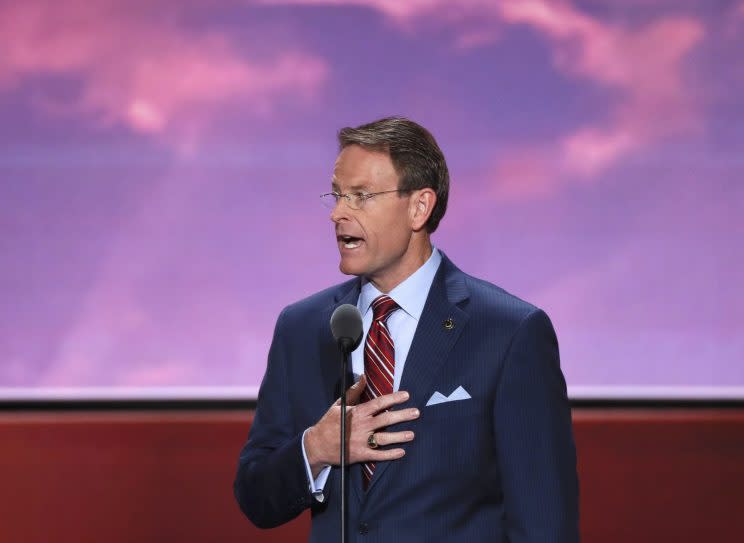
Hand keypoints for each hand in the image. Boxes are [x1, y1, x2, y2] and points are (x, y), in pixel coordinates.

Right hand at [304, 374, 418, 477]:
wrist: (316, 445)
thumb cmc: (328, 423)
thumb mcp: (339, 404)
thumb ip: (353, 391)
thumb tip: (363, 377)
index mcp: (357, 412)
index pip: (380, 403)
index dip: (394, 399)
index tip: (406, 395)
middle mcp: (362, 426)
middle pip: (386, 420)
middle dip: (403, 416)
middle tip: (416, 413)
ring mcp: (362, 441)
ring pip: (385, 438)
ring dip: (399, 436)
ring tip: (412, 434)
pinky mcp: (360, 454)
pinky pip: (378, 455)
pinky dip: (390, 454)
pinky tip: (401, 452)